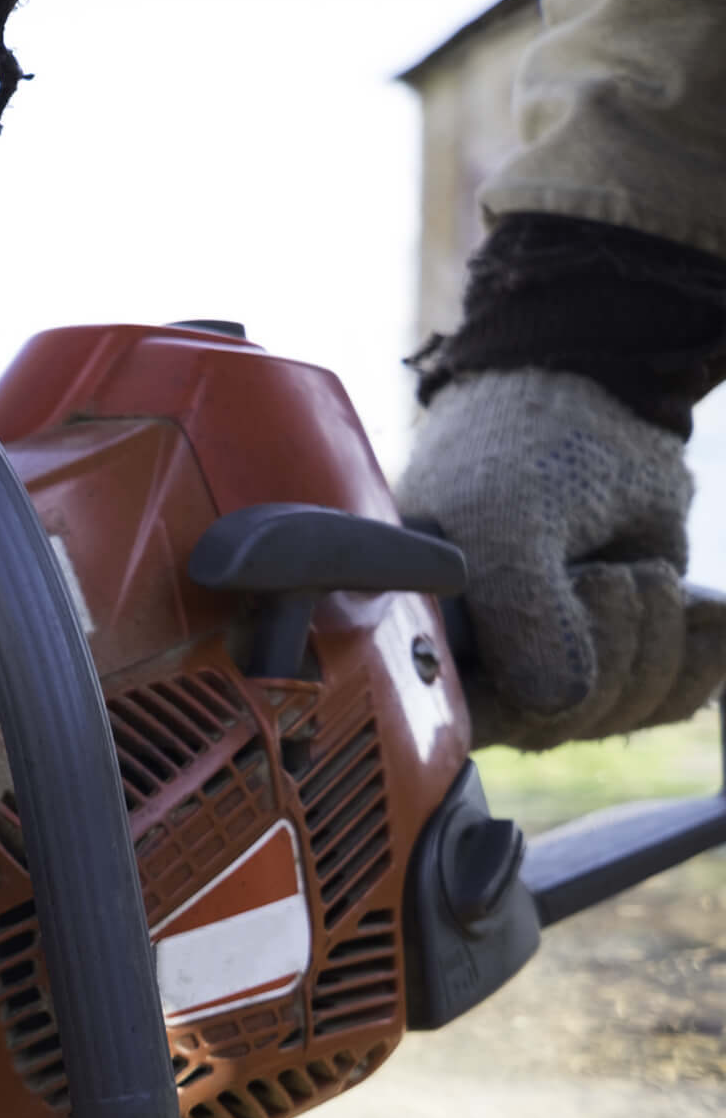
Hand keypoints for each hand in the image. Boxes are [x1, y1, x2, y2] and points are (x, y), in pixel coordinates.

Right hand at [399, 367, 725, 749]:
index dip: (542, 681)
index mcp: (421, 632)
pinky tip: (709, 618)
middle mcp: (480, 661)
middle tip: (609, 576)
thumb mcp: (512, 523)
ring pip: (618, 715)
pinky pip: (667, 703)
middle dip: (611, 650)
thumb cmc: (528, 446)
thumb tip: (556, 706)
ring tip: (643, 575)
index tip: (577, 592)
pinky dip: (702, 659)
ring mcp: (552, 664)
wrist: (606, 394)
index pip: (484, 717)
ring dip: (659, 643)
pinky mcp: (619, 657)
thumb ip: (522, 614)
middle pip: (561, 723)